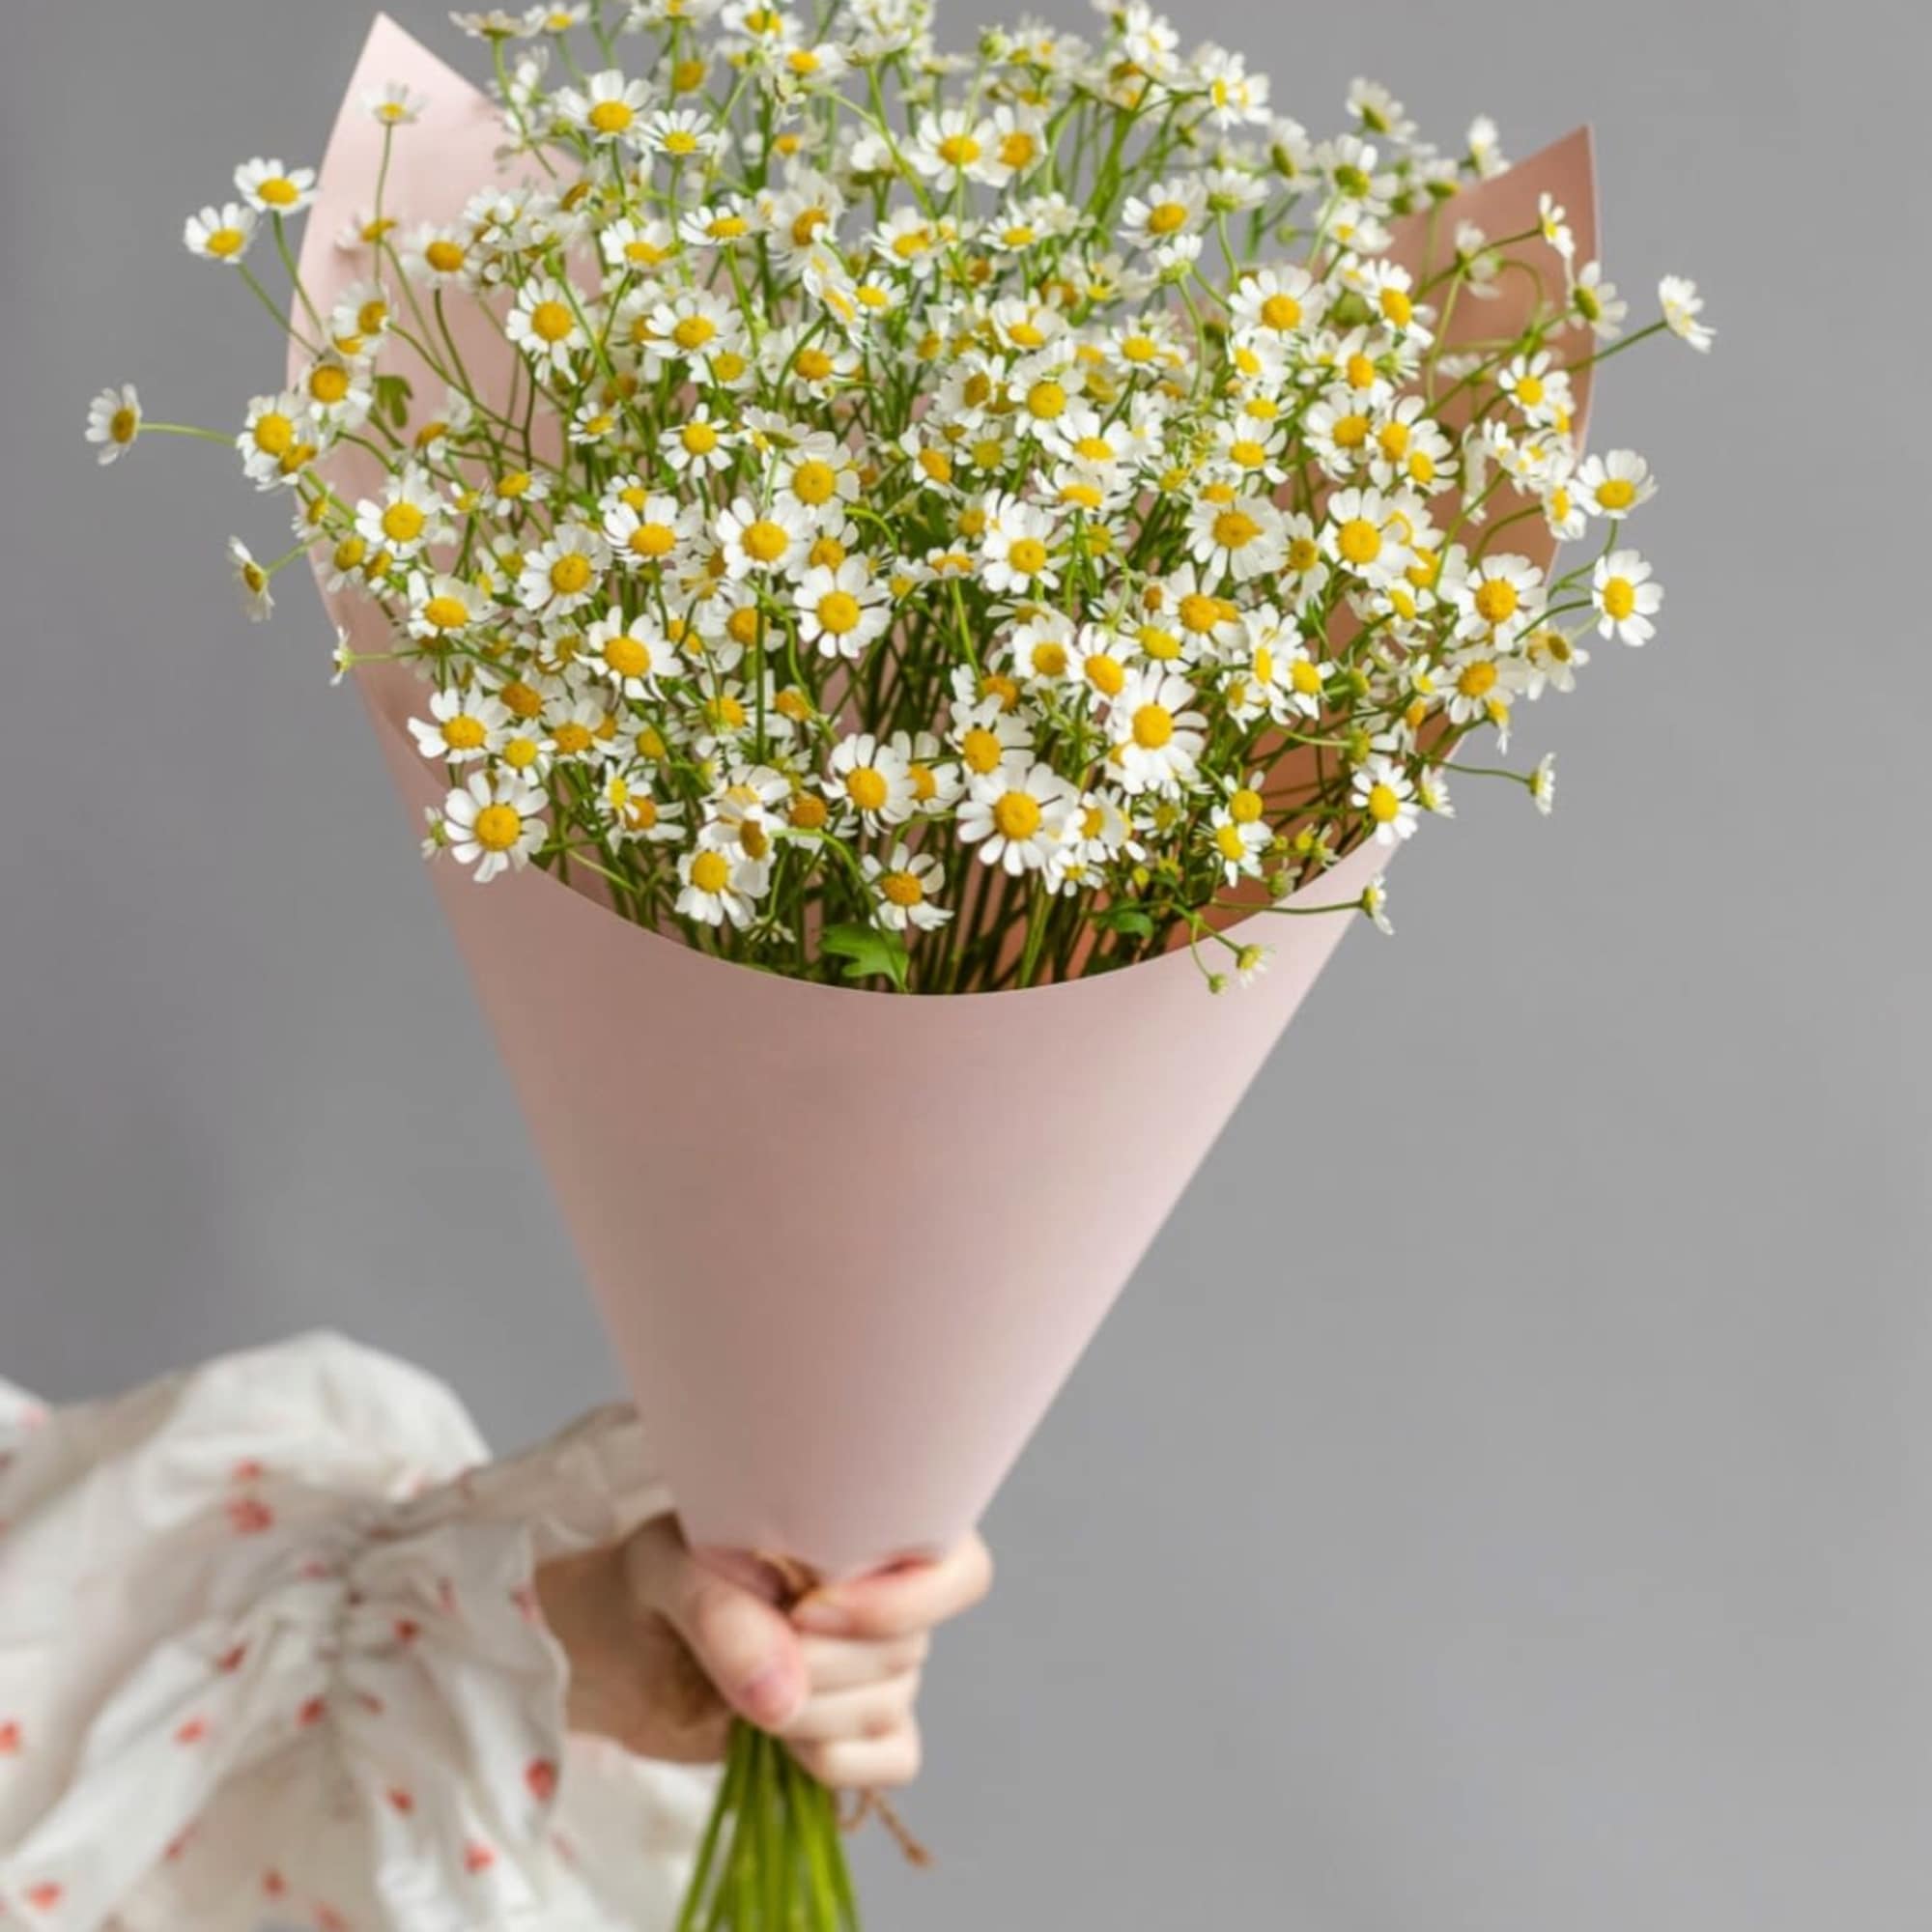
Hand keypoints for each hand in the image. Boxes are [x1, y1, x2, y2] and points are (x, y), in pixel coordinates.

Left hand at [533, 1515, 991, 1788]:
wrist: (625, 1640)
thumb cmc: (659, 1572)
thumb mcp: (665, 1565)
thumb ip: (718, 1611)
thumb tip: (781, 1694)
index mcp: (871, 1529)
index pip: (961, 1567)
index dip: (903, 1601)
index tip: (807, 1609)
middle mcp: (893, 1596)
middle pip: (910, 1649)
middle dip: (819, 1666)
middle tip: (747, 1652)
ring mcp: (881, 1669)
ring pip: (889, 1707)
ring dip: (806, 1713)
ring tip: (743, 1688)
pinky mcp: (862, 1733)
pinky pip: (891, 1760)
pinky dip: (829, 1758)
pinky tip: (774, 1737)